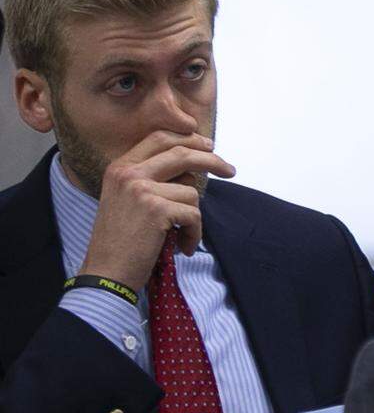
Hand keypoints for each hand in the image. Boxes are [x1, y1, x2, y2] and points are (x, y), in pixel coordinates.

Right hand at [78, 129, 236, 289]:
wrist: (105, 275)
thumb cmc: (120, 242)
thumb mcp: (126, 200)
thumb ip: (151, 178)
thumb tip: (192, 166)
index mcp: (120, 168)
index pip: (159, 137)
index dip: (188, 138)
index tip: (208, 146)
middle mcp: (129, 173)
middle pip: (181, 152)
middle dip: (211, 159)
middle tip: (229, 170)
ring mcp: (141, 189)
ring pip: (191, 191)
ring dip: (193, 216)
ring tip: (182, 234)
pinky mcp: (156, 209)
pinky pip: (193, 214)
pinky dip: (194, 232)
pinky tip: (182, 246)